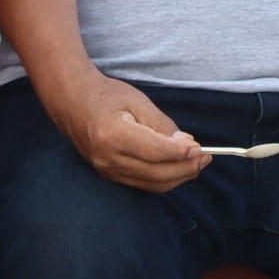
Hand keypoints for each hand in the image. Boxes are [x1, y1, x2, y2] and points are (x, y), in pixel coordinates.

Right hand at [45, 70, 207, 191]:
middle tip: (206, 156)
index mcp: (112, 134)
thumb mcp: (137, 101)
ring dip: (179, 176)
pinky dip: (165, 178)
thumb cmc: (105, 95)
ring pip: (152, 184)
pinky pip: (143, 184)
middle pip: (156, 173)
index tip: (200, 148)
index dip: (180, 153)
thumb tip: (187, 146)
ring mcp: (106, 170)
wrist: (72, 101)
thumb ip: (162, 125)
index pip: (154, 152)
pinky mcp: (109, 175)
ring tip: (197, 162)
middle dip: (186, 168)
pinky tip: (178, 167)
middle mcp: (107, 158)